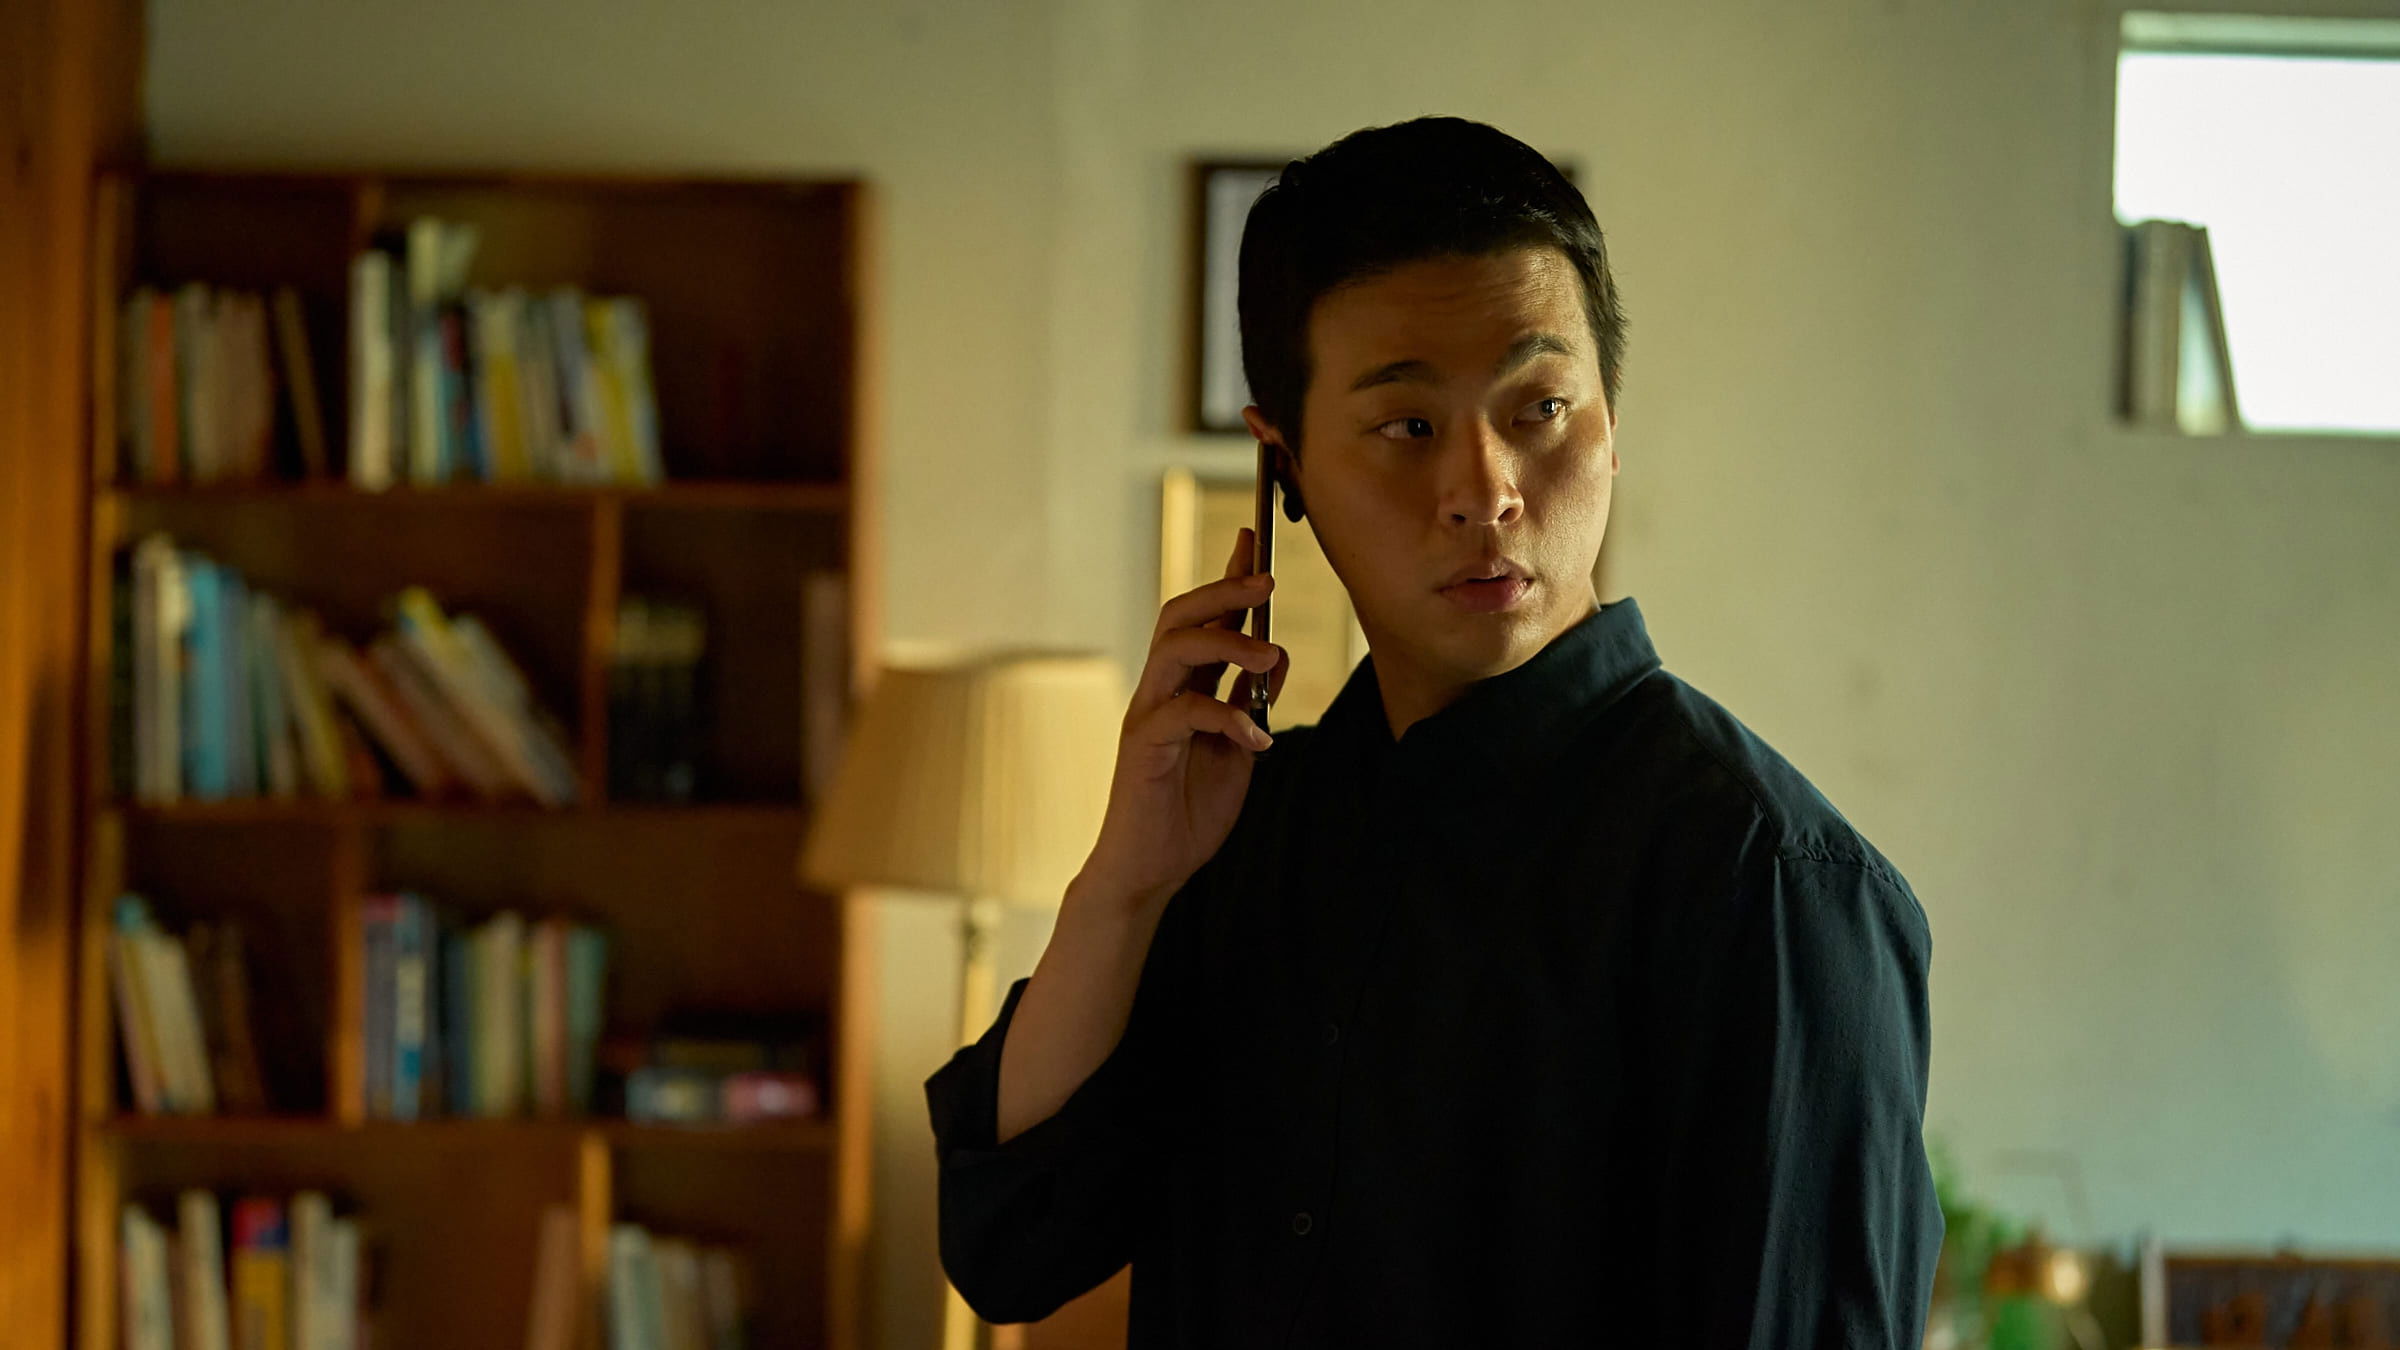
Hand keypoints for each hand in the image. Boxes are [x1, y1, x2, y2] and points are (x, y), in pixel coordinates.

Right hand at [1076, 527, 1287, 911]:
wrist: (1151, 869)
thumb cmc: (1188, 810)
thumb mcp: (1237, 751)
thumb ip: (1250, 706)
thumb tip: (1274, 660)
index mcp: (1183, 688)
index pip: (1203, 619)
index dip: (1227, 578)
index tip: (1254, 540)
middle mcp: (1160, 691)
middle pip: (1180, 617)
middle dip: (1223, 590)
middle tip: (1267, 580)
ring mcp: (1147, 715)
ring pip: (1174, 649)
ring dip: (1225, 641)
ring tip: (1268, 655)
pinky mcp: (1143, 747)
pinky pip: (1182, 712)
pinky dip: (1226, 717)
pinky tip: (1257, 738)